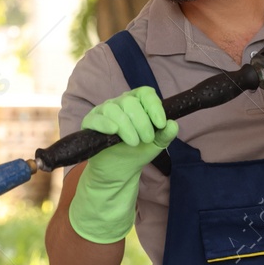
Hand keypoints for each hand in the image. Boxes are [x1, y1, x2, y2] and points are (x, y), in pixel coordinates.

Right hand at [68, 87, 177, 243]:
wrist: (119, 171)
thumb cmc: (137, 152)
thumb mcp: (156, 144)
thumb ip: (165, 134)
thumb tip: (173, 124)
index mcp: (137, 103)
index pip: (145, 93)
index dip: (154, 106)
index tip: (161, 124)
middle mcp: (119, 103)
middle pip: (130, 102)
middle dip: (142, 122)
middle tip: (147, 139)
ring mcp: (103, 112)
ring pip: (113, 109)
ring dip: (126, 127)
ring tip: (134, 143)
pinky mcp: (90, 123)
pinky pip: (95, 118)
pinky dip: (105, 124)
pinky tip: (113, 132)